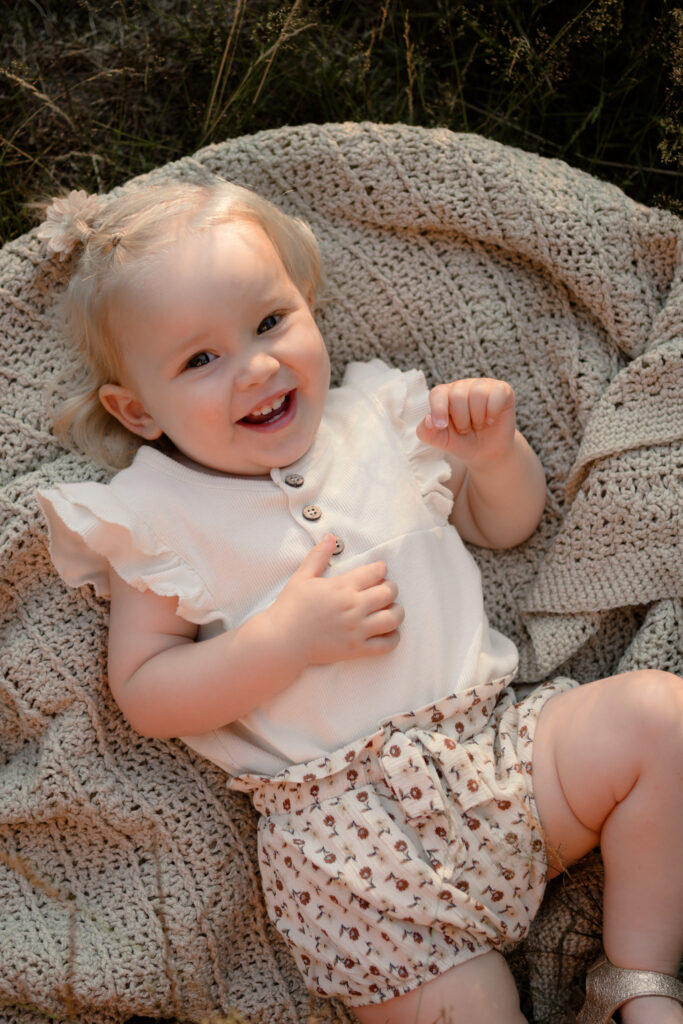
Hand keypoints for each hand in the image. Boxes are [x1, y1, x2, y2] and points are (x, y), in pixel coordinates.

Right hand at [269, 534, 403, 668]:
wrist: (282, 641)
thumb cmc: (290, 608)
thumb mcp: (302, 577)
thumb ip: (318, 556)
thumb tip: (331, 537)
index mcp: (342, 587)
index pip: (375, 572)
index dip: (381, 568)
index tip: (379, 570)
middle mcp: (354, 607)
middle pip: (389, 593)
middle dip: (391, 588)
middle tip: (386, 588)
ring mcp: (357, 630)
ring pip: (393, 618)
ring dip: (397, 611)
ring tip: (392, 609)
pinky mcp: (356, 649)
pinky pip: (386, 645)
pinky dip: (393, 637)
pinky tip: (389, 632)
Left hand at [416, 378, 516, 464]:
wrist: (487, 452)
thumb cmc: (461, 442)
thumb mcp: (441, 441)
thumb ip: (426, 432)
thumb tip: (428, 419)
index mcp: (444, 395)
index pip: (438, 393)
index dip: (439, 410)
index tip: (442, 426)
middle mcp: (462, 386)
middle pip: (458, 395)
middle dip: (462, 420)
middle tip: (466, 429)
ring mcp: (482, 385)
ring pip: (478, 394)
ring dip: (478, 418)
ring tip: (479, 424)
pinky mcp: (502, 389)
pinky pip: (497, 395)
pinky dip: (493, 412)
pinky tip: (491, 420)